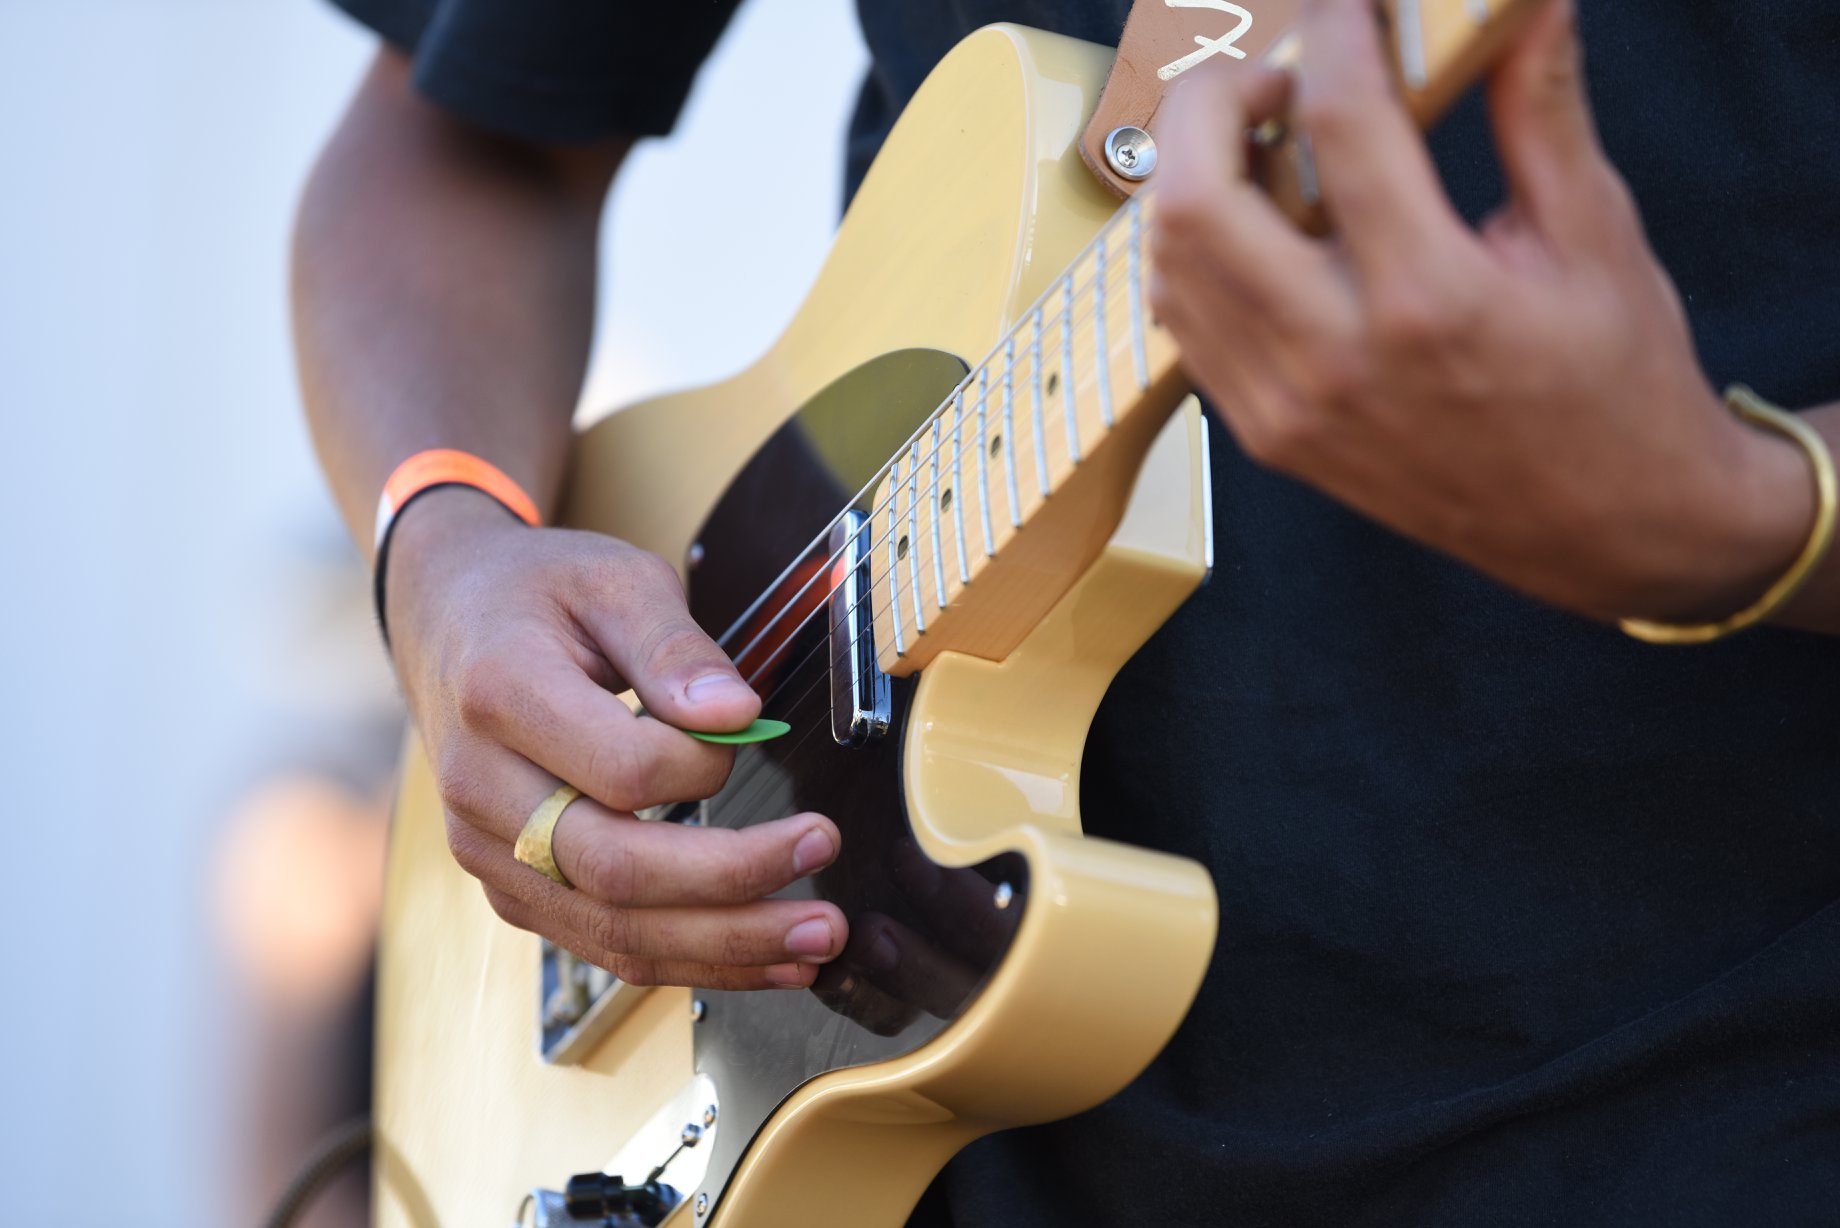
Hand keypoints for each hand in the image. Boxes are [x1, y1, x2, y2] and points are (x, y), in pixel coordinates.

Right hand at [385, 487, 846, 988]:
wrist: (448, 620)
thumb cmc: (538, 595)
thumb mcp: (613, 580)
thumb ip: (675, 647)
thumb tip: (737, 714)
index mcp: (501, 694)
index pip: (622, 769)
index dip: (703, 766)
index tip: (751, 734)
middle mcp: (480, 787)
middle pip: (616, 871)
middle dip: (735, 886)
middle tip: (825, 875)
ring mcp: (488, 850)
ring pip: (611, 930)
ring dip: (724, 947)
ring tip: (814, 943)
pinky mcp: (512, 887)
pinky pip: (602, 943)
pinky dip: (690, 959)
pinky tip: (762, 956)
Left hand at [1149, 0, 1810, 623]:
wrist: (1604, 527)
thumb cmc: (1613, 384)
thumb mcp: (1596, 234)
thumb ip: (1541, 109)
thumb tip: (1524, 7)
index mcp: (1433, 301)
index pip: (1342, 125)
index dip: (1335, 30)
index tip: (1348, 5)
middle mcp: (1339, 360)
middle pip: (1197, 199)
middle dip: (1213, 101)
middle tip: (1272, 79)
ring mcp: (1288, 409)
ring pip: (1169, 262)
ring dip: (1192, 178)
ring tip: (1260, 148)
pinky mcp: (1266, 438)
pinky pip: (1184, 324)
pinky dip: (1194, 255)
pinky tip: (1250, 224)